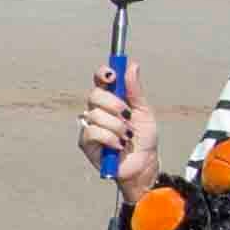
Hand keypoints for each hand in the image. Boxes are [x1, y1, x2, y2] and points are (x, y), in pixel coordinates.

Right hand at [80, 69, 155, 185]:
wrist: (143, 164)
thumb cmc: (143, 139)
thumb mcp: (144, 112)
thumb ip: (135, 90)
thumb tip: (132, 66)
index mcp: (111, 99)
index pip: (101, 80)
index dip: (103, 74)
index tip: (112, 75)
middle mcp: (98, 110)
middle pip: (94, 95)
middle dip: (113, 104)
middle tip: (127, 114)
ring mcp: (90, 126)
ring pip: (95, 115)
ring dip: (116, 126)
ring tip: (125, 136)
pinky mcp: (86, 143)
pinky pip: (92, 132)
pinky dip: (109, 138)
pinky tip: (117, 145)